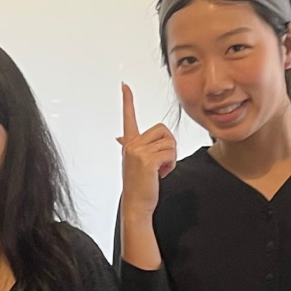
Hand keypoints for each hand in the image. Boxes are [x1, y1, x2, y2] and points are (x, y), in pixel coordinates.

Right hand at [117, 83, 176, 219]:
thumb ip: (130, 147)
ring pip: (169, 142)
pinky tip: (162, 174)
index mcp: (129, 143)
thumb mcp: (133, 163)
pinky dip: (171, 164)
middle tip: (162, 162)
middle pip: (163, 130)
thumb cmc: (139, 185)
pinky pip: (170, 153)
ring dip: (171, 157)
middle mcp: (131, 144)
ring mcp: (138, 152)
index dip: (127, 100)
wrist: (136, 205)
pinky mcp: (147, 160)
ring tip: (161, 169)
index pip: (128, 117)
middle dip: (169, 146)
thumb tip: (119, 137)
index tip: (124, 85)